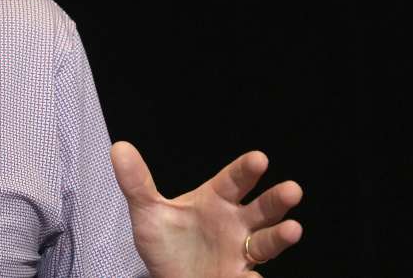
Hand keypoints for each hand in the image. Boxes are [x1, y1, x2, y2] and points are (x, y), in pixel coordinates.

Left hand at [111, 141, 302, 277]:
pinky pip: (252, 277)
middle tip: (292, 190)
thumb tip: (119, 147)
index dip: (246, 170)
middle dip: (277, 200)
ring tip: (293, 230)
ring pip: (266, 242)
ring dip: (280, 236)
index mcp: (216, 201)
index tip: (259, 159)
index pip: (234, 180)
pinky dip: (255, 277)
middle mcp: (235, 223)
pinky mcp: (240, 277)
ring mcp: (240, 252)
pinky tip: (254, 277)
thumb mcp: (148, 213)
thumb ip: (136, 183)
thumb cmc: (166, 244)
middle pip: (261, 209)